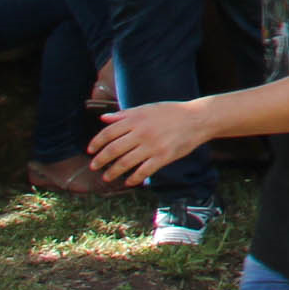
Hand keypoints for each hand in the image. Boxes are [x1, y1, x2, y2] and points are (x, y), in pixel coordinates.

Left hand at [89, 99, 217, 186]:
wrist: (198, 118)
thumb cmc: (171, 112)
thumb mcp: (147, 108)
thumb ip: (124, 114)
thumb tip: (103, 118)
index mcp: (136, 119)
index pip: (108, 132)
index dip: (96, 142)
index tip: (90, 150)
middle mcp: (142, 133)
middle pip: (114, 149)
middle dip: (101, 160)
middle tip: (94, 166)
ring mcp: (152, 146)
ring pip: (125, 163)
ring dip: (113, 172)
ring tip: (107, 177)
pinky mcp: (163, 157)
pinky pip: (144, 171)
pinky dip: (134, 178)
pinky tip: (129, 181)